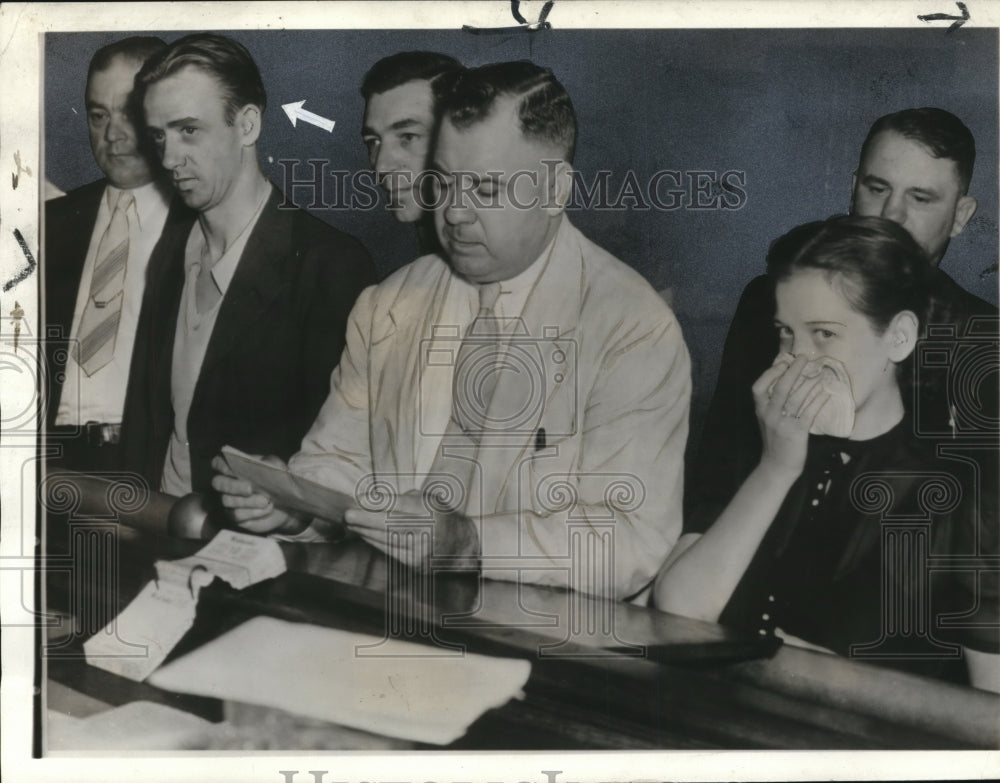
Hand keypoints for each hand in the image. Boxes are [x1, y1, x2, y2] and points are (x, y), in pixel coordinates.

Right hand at [210, 454, 308, 535]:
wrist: (284, 500)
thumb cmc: (276, 479)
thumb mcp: (276, 467)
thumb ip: (271, 462)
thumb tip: (266, 466)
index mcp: (233, 467)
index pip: (218, 463)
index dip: (222, 465)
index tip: (232, 468)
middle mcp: (226, 484)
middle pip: (218, 483)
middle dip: (233, 485)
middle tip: (250, 488)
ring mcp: (229, 501)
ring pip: (228, 501)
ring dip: (247, 501)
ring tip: (265, 500)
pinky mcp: (235, 516)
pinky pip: (237, 515)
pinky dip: (253, 512)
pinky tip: (267, 508)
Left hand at [343, 489, 479, 569]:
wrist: (460, 545)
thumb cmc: (439, 517)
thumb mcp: (428, 500)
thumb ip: (403, 499)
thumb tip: (373, 500)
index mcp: (431, 510)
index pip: (400, 505)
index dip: (378, 502)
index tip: (360, 499)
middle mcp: (427, 530)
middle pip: (390, 524)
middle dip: (365, 519)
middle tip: (348, 514)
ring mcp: (421, 548)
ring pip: (387, 539)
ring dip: (365, 532)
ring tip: (352, 524)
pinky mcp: (416, 563)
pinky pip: (390, 551)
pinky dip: (375, 543)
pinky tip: (365, 536)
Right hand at [752, 354, 829, 477]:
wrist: (776, 467)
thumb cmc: (775, 441)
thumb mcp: (767, 420)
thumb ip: (772, 403)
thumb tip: (785, 380)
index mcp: (760, 410)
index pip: (759, 387)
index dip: (771, 373)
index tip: (783, 362)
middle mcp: (769, 415)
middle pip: (781, 387)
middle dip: (793, 370)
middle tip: (804, 358)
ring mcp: (782, 424)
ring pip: (796, 398)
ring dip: (809, 383)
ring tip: (820, 373)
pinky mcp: (796, 432)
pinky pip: (809, 413)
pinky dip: (818, 401)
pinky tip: (826, 393)